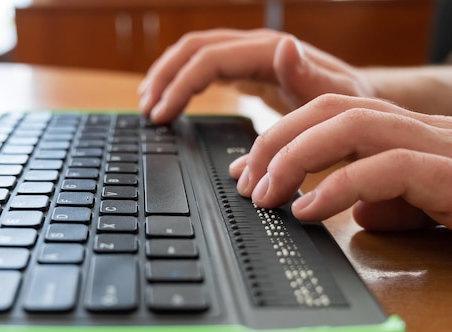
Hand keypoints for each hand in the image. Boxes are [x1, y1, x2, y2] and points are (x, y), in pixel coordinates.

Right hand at [139, 29, 373, 122]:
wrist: (355, 100)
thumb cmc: (345, 103)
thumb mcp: (334, 95)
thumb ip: (309, 75)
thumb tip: (284, 46)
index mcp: (268, 52)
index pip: (209, 60)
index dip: (180, 86)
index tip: (161, 114)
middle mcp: (254, 46)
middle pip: (193, 48)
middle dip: (164, 77)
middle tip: (147, 110)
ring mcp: (248, 55)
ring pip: (194, 52)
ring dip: (167, 74)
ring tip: (148, 102)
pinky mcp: (245, 68)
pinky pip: (204, 66)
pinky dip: (181, 79)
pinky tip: (170, 97)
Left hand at [229, 94, 451, 230]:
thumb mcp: (410, 202)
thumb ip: (375, 197)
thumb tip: (342, 210)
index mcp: (390, 129)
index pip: (321, 114)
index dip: (276, 137)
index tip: (244, 170)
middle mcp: (406, 126)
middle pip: (325, 109)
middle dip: (273, 141)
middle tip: (245, 182)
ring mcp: (428, 142)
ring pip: (348, 124)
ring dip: (295, 158)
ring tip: (266, 195)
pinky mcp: (446, 170)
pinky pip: (383, 167)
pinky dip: (337, 188)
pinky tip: (309, 212)